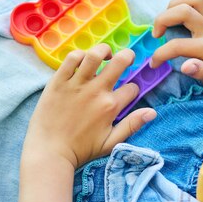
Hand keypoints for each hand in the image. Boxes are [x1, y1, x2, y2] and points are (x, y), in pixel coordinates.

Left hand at [23, 43, 156, 168]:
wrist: (49, 151)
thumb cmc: (80, 150)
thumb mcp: (111, 143)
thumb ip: (132, 125)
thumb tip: (153, 112)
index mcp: (110, 106)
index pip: (132, 89)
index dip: (133, 90)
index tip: (126, 94)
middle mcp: (96, 91)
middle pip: (120, 62)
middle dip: (128, 56)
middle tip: (127, 57)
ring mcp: (77, 84)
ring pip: (95, 55)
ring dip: (104, 50)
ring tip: (105, 54)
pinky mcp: (58, 81)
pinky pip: (71, 58)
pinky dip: (79, 54)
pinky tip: (82, 60)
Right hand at [150, 0, 202, 88]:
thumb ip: (202, 73)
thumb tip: (185, 66)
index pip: (178, 46)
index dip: (160, 54)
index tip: (154, 63)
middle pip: (183, 11)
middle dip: (162, 20)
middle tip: (157, 35)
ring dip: (172, 6)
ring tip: (165, 22)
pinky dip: (181, 2)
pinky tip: (175, 16)